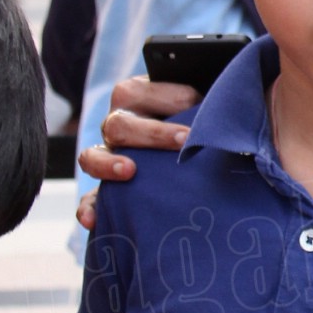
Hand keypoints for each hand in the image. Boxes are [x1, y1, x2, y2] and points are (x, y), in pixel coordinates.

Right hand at [74, 77, 200, 230]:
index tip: (198, 107)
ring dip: (109, 163)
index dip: (172, 99)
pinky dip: (88, 208)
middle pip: (120, 125)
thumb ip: (204, 101)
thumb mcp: (199, 102)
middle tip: (183, 141)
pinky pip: (90, 198)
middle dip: (152, 132)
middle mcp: (117, 124)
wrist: (189, 149)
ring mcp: (108, 155)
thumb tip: (223, 103)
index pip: (145, 92)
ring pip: (92, 156)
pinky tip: (92, 220)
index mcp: (136, 95)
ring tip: (129, 171)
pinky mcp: (106, 187)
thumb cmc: (197, 117)